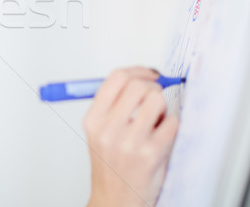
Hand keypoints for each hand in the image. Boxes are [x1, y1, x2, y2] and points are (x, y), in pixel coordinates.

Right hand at [83, 67, 178, 206]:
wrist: (116, 198)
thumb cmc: (111, 165)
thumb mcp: (98, 131)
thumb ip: (112, 104)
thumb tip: (139, 77)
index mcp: (93, 120)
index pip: (115, 79)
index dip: (137, 70)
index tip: (148, 73)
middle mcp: (108, 129)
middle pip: (137, 85)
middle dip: (152, 85)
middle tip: (156, 92)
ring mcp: (130, 142)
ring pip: (157, 100)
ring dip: (162, 104)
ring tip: (157, 117)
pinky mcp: (151, 154)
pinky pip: (172, 122)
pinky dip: (172, 124)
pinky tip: (162, 134)